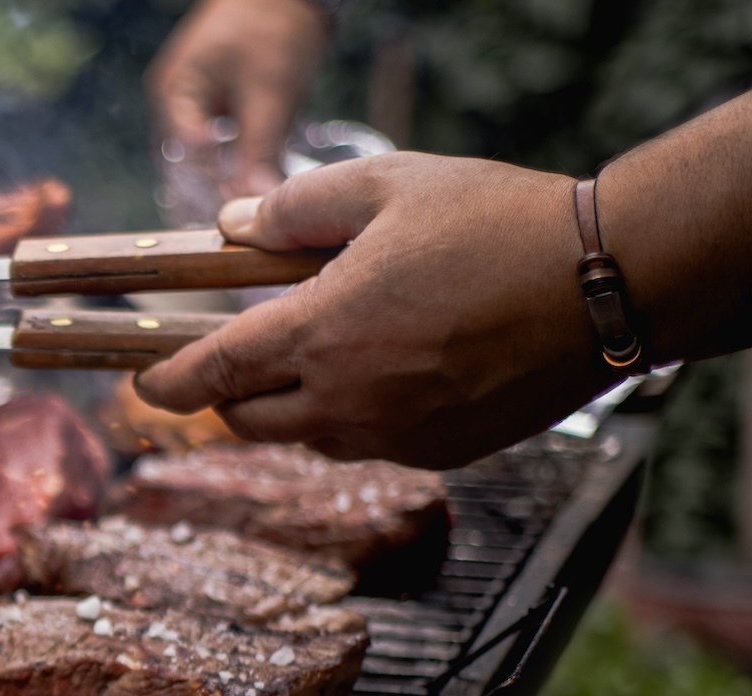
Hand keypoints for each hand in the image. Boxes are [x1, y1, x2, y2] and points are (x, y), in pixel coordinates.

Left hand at [131, 152, 619, 468]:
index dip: (166, 383)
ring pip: (309, 439)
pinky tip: (388, 373)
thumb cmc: (500, 223)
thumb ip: (299, 207)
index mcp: (322, 332)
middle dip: (228, 397)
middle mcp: (349, 398)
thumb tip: (234, 225)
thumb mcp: (390, 185)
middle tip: (233, 362)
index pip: (213, 373)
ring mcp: (396, 435)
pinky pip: (370, 448)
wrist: (609, 284)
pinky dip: (356, 419)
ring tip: (324, 355)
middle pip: (249, 422)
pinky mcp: (441, 454)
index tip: (142, 385)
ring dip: (294, 408)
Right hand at [147, 0, 327, 199]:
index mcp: (173, 94)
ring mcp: (192, 99)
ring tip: (254, 206)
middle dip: (214, 192)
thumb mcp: (270, 96)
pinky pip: (219, 141)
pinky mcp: (216, 99)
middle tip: (248, 221)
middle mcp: (174, 100)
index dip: (210, 192)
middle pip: (186, 164)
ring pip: (204, 156)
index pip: (183, 161)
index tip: (241, 215)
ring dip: (226, 178)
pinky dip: (235, 160)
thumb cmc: (274, 28)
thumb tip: (257, 202)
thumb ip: (259, 152)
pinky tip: (257, 178)